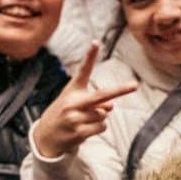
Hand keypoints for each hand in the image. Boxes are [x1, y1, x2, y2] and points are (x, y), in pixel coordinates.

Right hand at [33, 42, 136, 157]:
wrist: (45, 137)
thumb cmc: (63, 115)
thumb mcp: (75, 103)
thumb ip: (95, 101)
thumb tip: (111, 106)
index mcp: (72, 90)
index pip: (82, 70)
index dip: (90, 56)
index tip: (96, 42)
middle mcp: (73, 103)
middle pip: (101, 95)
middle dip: (120, 90)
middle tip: (135, 85)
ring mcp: (74, 118)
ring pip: (104, 115)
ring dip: (100, 118)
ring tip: (84, 121)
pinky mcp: (78, 133)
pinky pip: (102, 127)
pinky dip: (98, 128)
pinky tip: (84, 130)